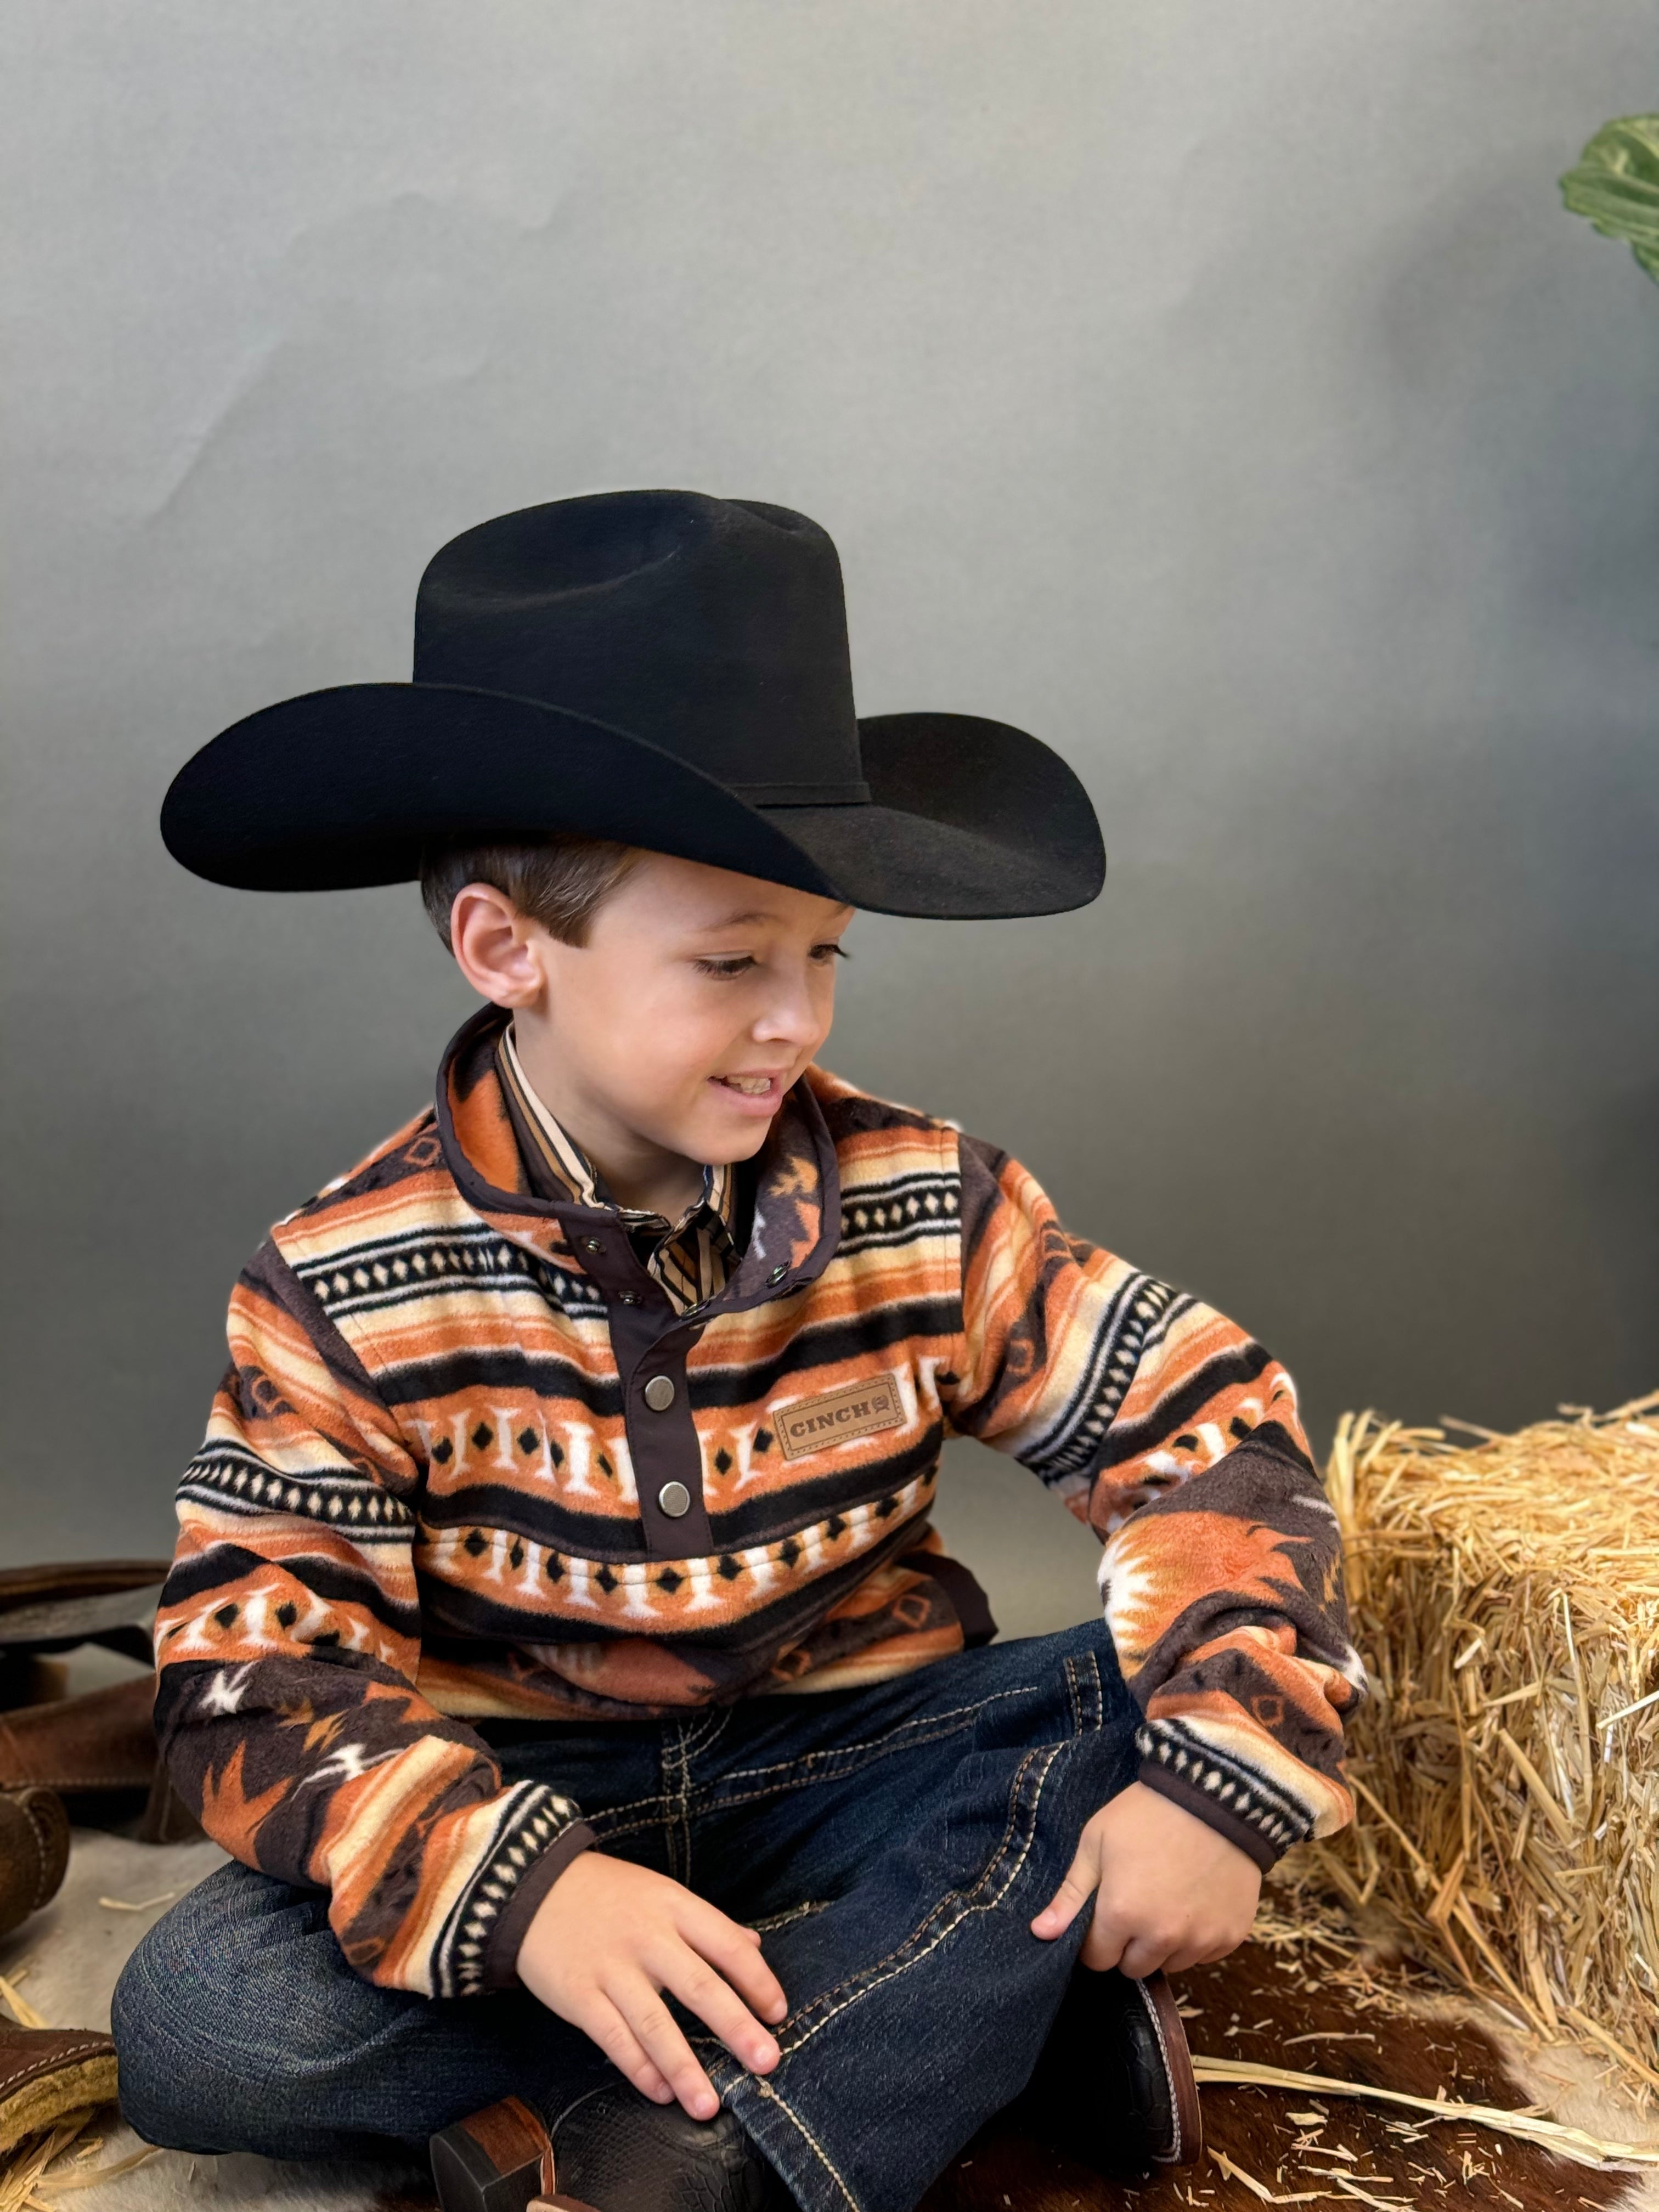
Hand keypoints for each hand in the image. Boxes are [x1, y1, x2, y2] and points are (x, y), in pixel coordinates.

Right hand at [515, 1851, 786, 2119]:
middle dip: (736, 2027)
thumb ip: (708, 1924)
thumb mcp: (662, 1894)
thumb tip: (754, 1947)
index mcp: (675, 1907)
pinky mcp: (578, 1995)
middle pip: (699, 1985)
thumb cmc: (609, 1894)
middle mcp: (647, 1937)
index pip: (727, 1945)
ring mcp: (611, 1967)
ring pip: (653, 2022)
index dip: (757, 1981)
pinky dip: (638, 2068)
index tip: (778, 2014)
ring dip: (685, 2067)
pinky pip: (613, 2037)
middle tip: (766, 2062)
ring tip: (708, 2105)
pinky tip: (660, 2092)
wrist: (534, 1887)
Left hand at [1030, 1780, 1261, 1976]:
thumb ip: (1070, 1895)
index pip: (1097, 1960)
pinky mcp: (1231, 1935)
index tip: (1103, 1912)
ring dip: (1163, 1944)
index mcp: (1123, 1915)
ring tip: (1167, 1898)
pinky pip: (1204, 1954)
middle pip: (1133, 1967)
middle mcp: (1163, 1938)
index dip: (1094, 1939)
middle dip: (1127, 1944)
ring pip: (1170, 1964)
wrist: (1215, 1794)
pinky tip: (1195, 1899)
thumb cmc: (1147, 1813)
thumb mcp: (1097, 1843)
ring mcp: (1201, 1940)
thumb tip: (1040, 1933)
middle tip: (1136, 1903)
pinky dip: (1196, 1937)